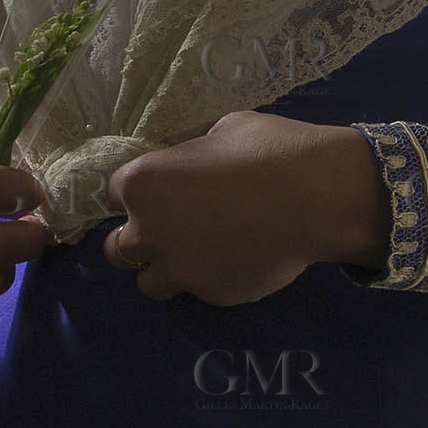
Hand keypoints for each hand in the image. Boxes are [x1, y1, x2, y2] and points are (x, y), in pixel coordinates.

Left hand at [102, 110, 390, 304]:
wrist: (313, 196)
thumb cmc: (267, 148)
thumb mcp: (221, 132)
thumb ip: (193, 155)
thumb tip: (197, 164)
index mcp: (144, 183)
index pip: (113, 193)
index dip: (138, 191)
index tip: (159, 190)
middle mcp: (149, 231)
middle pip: (117, 248)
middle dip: (138, 238)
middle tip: (171, 227)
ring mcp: (180, 269)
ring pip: (148, 284)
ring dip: (165, 269)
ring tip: (197, 253)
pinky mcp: (212, 295)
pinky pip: (200, 290)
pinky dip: (211, 278)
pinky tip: (238, 258)